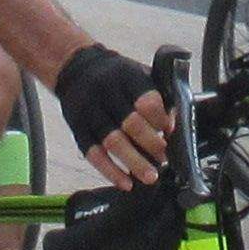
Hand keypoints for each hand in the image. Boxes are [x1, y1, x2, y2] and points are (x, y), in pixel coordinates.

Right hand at [54, 42, 172, 187]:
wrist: (75, 67)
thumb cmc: (116, 75)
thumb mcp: (139, 73)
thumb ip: (158, 96)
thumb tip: (173, 126)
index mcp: (126, 77)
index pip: (147, 101)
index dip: (161, 120)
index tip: (171, 133)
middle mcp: (106, 93)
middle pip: (130, 123)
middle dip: (151, 145)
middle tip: (164, 159)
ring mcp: (89, 112)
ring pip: (112, 142)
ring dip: (134, 162)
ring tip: (150, 177)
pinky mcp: (77, 128)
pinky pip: (93, 154)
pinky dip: (110, 171)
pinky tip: (125, 182)